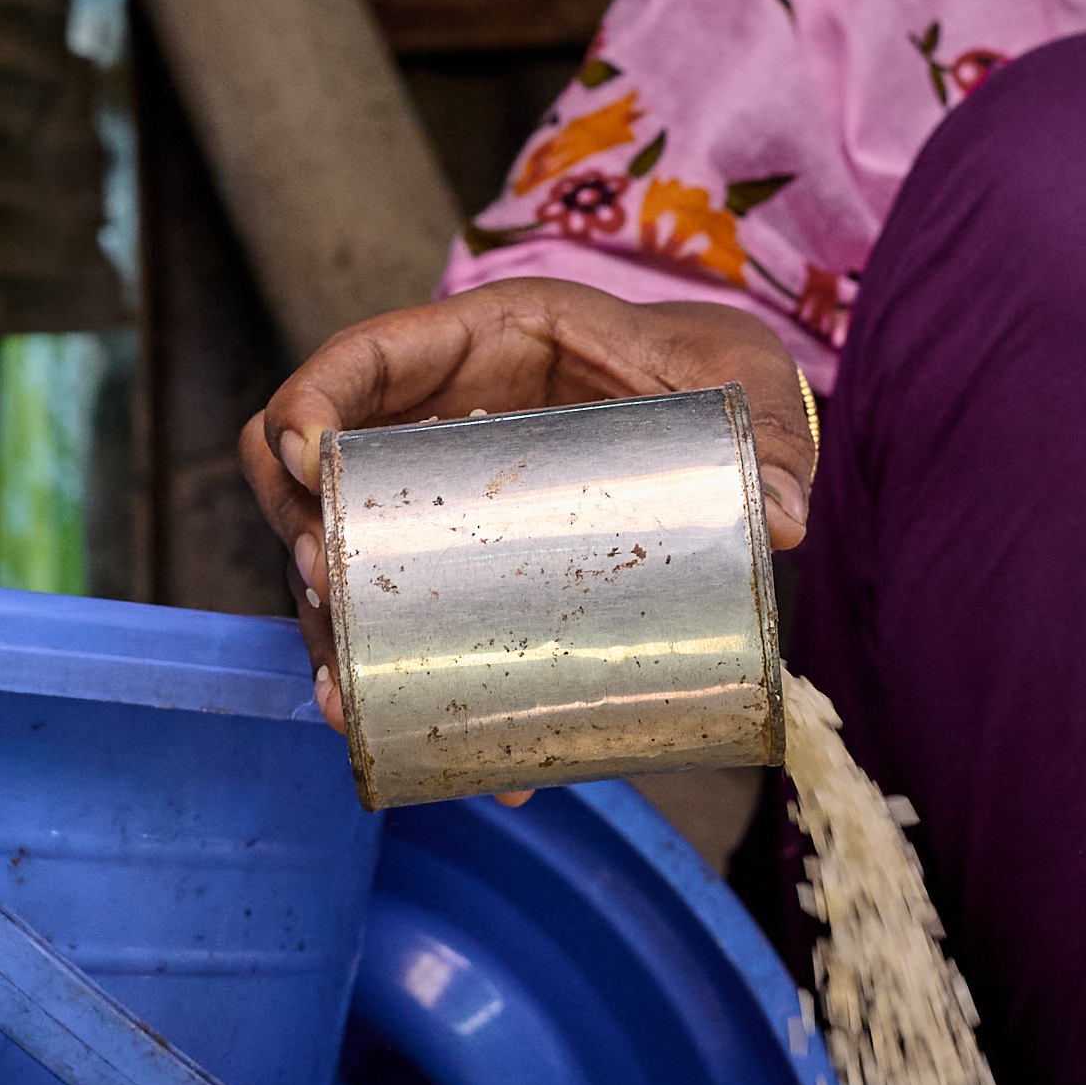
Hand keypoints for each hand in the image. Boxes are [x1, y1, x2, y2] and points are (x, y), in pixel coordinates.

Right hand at [237, 278, 816, 728]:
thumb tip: (786, 521)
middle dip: (299, 532)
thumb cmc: (715, 366)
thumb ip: (777, 434)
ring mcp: (434, 493)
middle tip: (328, 598)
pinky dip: (399, 680)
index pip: (359, 358)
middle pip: (310, 467)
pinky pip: (400, 617)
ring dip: (327, 630)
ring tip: (349, 703)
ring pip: (338, 556)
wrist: (722, 412)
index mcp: (485, 340)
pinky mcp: (455, 561)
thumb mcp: (748, 377)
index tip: (306, 461)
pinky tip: (430, 744)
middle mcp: (435, 414)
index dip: (308, 401)